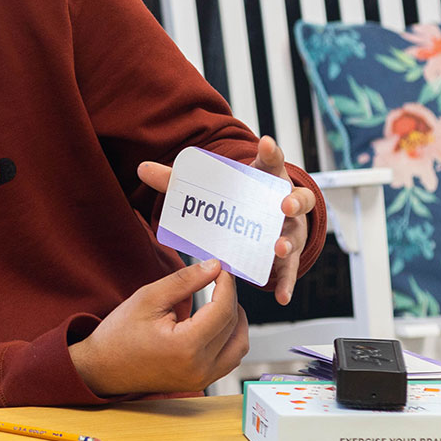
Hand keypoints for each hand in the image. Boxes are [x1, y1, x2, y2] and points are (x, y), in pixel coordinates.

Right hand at [69, 259, 248, 396]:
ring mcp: (202, 379)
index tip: (221, 269)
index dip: (226, 285)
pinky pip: (229, 359)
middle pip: (233, 325)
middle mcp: (199, 367)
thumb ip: (184, 281)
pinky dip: (230, 338)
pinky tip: (216, 323)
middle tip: (219, 279)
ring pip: (239, 345)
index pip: (223, 310)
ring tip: (221, 301)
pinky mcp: (201, 382)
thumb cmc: (119, 334)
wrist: (103, 368)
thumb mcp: (148, 298)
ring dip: (236, 320)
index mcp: (186, 346)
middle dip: (230, 298)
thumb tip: (214, 267)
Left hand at [135, 135, 316, 304]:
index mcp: (265, 179)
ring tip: (278, 248)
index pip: (272, 162)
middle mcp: (284, 202)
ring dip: (288, 242)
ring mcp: (289, 229)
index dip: (272, 152)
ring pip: (295, 234)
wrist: (260, 220)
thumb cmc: (237, 197)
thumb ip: (178, 179)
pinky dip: (287, 282)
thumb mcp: (212, 187)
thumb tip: (142, 169)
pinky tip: (281, 296)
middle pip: (298, 198)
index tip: (267, 144)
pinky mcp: (288, 255)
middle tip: (283, 205)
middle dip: (292, 201)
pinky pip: (290, 270)